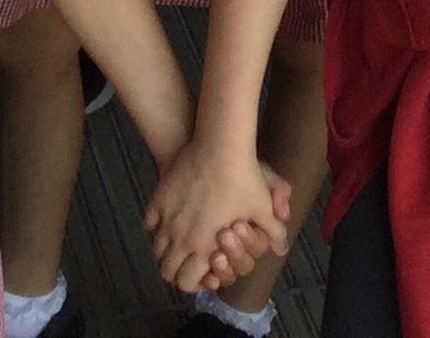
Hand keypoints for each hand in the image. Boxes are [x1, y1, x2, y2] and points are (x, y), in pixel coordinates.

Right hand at [145, 144, 292, 291]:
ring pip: (156, 249)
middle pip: (166, 271)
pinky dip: (155, 226)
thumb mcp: (263, 206)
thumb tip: (281, 249)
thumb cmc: (244, 179)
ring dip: (166, 250)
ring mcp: (166, 219)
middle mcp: (181, 238)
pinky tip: (167, 219)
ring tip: (178, 242)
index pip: (186, 282)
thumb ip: (273, 232)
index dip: (193, 283)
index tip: (199, 274)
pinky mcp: (158, 200)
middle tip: (187, 263)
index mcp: (204, 247)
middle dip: (176, 272)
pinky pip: (149, 223)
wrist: (219, 146)